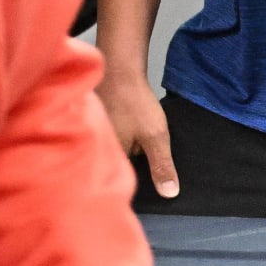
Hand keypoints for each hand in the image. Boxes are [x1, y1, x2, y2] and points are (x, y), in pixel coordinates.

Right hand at [97, 69, 178, 198]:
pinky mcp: (97, 128)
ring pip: (112, 154)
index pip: (118, 183)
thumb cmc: (135, 105)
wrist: (119, 71)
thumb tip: (170, 195)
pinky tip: (130, 135)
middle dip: (128, 170)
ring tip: (138, 153)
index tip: (144, 192)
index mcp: (106, 161)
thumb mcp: (155, 136)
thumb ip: (162, 166)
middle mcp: (94, 154)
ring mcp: (94, 139)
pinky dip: (121, 140)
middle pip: (114, 169)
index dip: (131, 187)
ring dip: (124, 154)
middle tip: (144, 167)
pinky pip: (110, 141)